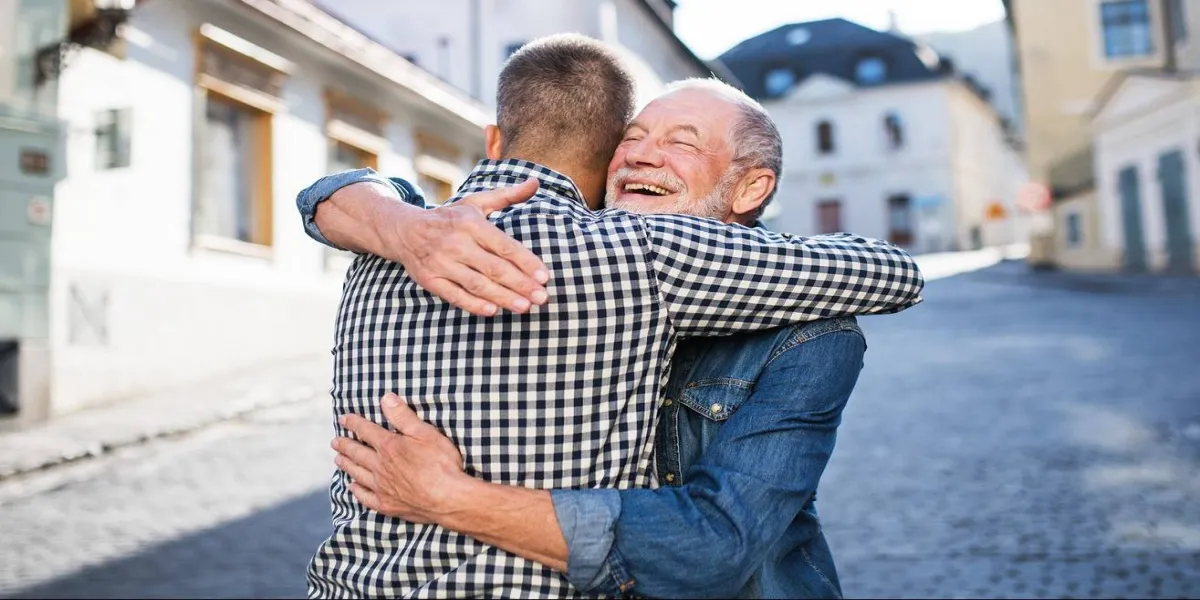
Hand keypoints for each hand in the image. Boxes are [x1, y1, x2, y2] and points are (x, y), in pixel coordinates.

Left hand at [332, 394, 469, 523]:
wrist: (448, 498)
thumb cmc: (441, 464)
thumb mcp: (426, 433)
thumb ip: (403, 416)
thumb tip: (386, 399)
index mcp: (389, 447)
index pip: (366, 431)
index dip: (354, 423)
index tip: (344, 419)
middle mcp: (380, 467)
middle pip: (357, 453)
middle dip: (345, 445)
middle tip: (335, 442)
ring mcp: (382, 487)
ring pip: (358, 473)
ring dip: (346, 465)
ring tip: (338, 460)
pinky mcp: (387, 505)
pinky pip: (365, 497)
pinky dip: (356, 491)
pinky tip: (352, 487)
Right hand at [377, 178, 549, 315]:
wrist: (404, 230)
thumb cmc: (449, 218)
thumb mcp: (475, 202)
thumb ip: (507, 196)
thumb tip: (536, 182)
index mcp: (471, 224)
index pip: (504, 246)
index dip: (526, 262)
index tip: (545, 276)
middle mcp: (457, 243)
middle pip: (494, 268)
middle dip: (520, 284)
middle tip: (542, 297)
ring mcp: (442, 263)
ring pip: (477, 284)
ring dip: (502, 297)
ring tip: (525, 307)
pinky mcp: (430, 280)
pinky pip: (454, 295)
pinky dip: (473, 304)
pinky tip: (492, 311)